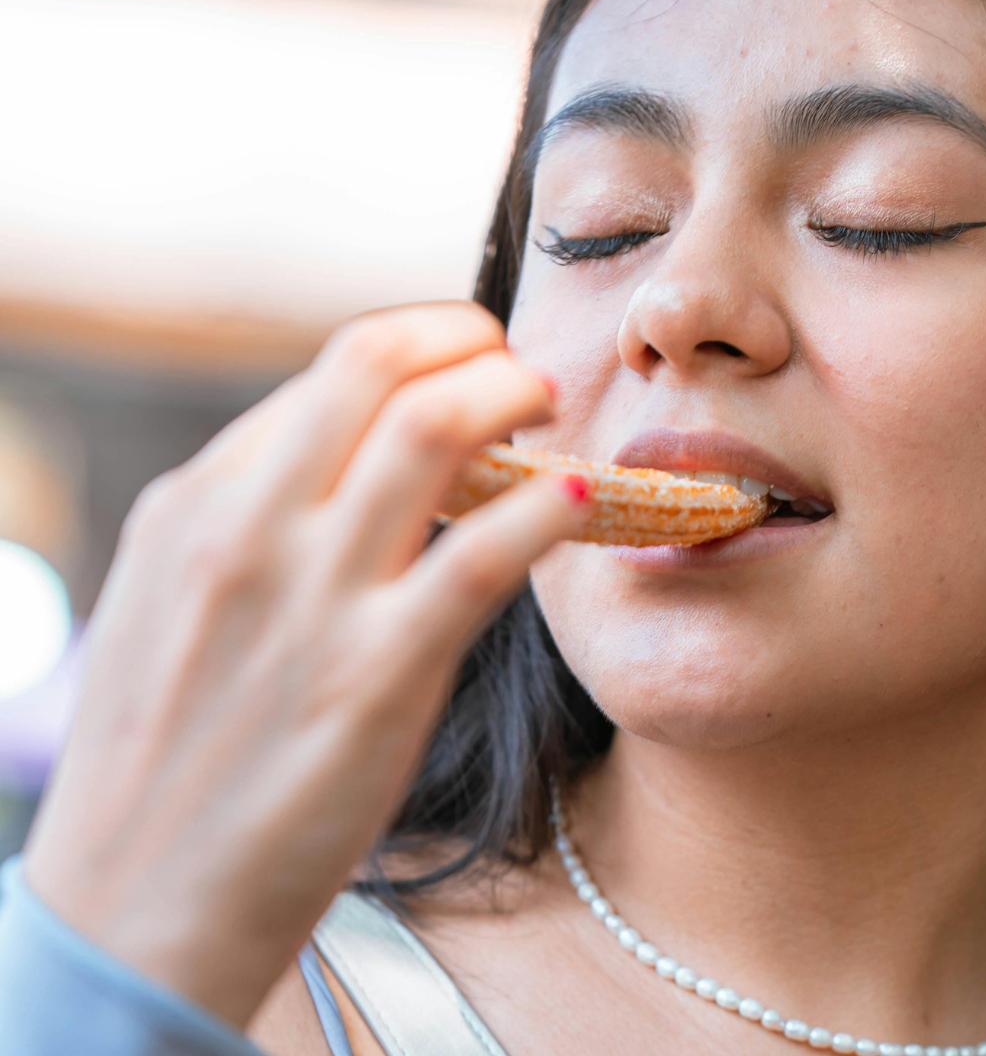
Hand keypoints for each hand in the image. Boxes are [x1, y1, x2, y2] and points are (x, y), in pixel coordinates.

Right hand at [20, 302, 594, 1028]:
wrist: (136, 912)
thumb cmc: (167, 760)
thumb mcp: (173, 605)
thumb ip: (250, 523)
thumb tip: (349, 456)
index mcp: (195, 506)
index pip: (334, 371)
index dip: (426, 348)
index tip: (472, 362)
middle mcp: (246, 531)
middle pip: (378, 363)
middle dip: (472, 342)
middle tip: (521, 369)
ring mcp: (311, 600)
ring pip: (433, 430)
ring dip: (514, 398)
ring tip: (551, 413)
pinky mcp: (376, 677)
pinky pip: (486, 556)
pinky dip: (550, 508)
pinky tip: (581, 500)